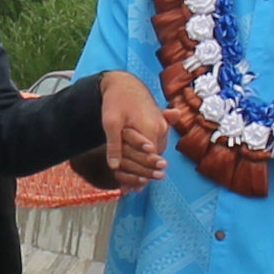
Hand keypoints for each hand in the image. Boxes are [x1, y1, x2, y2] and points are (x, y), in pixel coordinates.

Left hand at [94, 71, 168, 190]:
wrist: (125, 82)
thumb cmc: (116, 101)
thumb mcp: (110, 122)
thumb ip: (114, 145)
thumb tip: (113, 166)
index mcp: (151, 128)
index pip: (151, 158)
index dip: (143, 175)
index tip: (135, 189)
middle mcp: (161, 129)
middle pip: (155, 158)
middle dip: (144, 175)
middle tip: (134, 190)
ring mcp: (162, 126)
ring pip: (157, 153)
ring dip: (147, 167)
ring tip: (137, 185)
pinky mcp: (160, 125)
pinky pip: (156, 145)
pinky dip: (149, 157)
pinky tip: (140, 166)